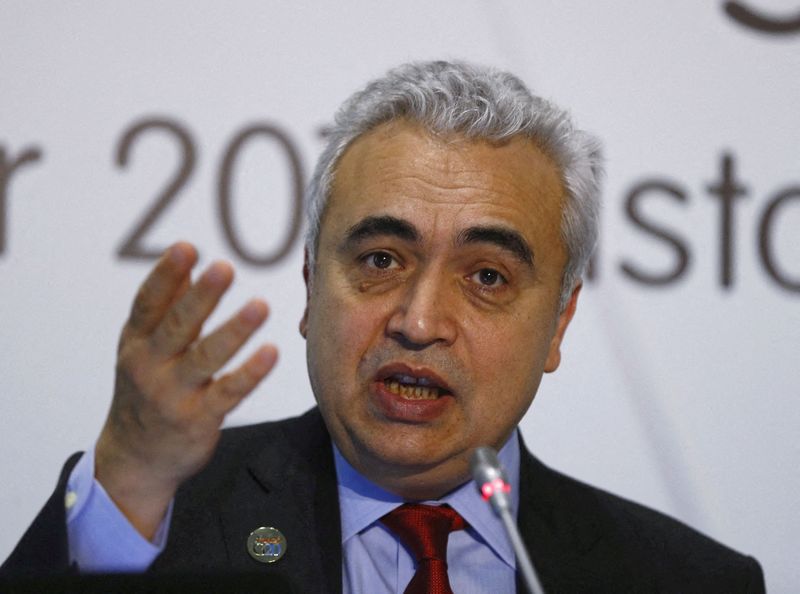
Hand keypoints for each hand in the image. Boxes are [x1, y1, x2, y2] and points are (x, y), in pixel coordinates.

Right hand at [95, 242, 277, 538]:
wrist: (136, 458)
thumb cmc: (144, 390)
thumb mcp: (142, 348)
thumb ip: (164, 306)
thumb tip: (185, 257)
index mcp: (136, 343)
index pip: (148, 304)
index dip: (165, 275)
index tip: (187, 248)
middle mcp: (150, 367)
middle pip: (177, 326)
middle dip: (201, 297)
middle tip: (224, 268)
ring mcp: (174, 395)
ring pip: (206, 358)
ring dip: (234, 331)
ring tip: (260, 306)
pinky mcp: (199, 419)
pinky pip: (229, 392)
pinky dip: (250, 372)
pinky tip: (271, 352)